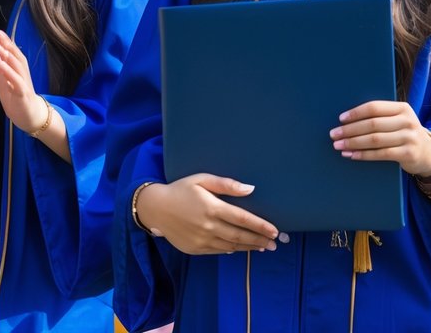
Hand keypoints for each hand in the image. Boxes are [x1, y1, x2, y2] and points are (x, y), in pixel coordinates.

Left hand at [0, 30, 47, 131]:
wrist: (29, 117)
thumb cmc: (16, 98)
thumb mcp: (5, 82)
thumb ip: (0, 68)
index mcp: (20, 71)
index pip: (15, 54)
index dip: (8, 43)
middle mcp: (24, 74)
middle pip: (18, 57)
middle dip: (8, 45)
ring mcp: (24, 83)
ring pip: (18, 67)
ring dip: (7, 56)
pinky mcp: (23, 94)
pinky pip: (16, 81)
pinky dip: (8, 71)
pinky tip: (0, 64)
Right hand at [134, 173, 280, 254]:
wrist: (155, 208)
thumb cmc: (180, 190)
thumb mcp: (202, 180)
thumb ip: (226, 184)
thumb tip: (250, 189)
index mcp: (212, 208)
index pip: (243, 219)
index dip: (261, 226)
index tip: (275, 230)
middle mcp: (208, 226)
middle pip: (240, 236)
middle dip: (259, 240)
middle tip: (275, 243)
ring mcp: (201, 240)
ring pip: (231, 246)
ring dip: (249, 247)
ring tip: (263, 247)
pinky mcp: (195, 249)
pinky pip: (218, 251)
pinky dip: (232, 250)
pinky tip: (240, 248)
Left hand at [331, 100, 430, 176]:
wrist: (428, 153)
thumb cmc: (403, 133)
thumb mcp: (397, 120)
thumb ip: (380, 117)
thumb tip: (347, 119)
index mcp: (402, 108)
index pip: (375, 107)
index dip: (356, 113)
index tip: (341, 119)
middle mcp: (407, 121)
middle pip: (373, 124)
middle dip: (350, 130)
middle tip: (334, 134)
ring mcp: (409, 137)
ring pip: (375, 140)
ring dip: (353, 143)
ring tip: (338, 145)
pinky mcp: (409, 153)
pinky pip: (381, 154)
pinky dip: (363, 155)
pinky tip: (351, 155)